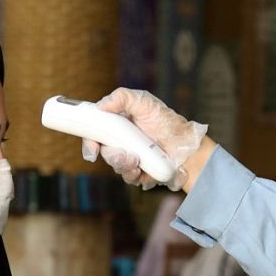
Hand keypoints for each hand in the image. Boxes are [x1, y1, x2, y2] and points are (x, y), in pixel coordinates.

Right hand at [81, 87, 209, 191]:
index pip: (95, 135)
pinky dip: (133, 174)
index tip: (92, 149)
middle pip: (103, 153)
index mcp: (117, 126)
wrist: (187, 145)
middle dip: (111, 155)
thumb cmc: (166, 122)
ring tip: (137, 160)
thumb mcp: (144, 102)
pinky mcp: (139, 173)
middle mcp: (121, 143)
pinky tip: (142, 169)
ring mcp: (129, 158)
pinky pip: (129, 178)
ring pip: (116, 166)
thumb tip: (101, 106)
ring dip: (123, 164)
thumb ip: (122, 97)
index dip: (89, 142)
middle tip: (124, 153)